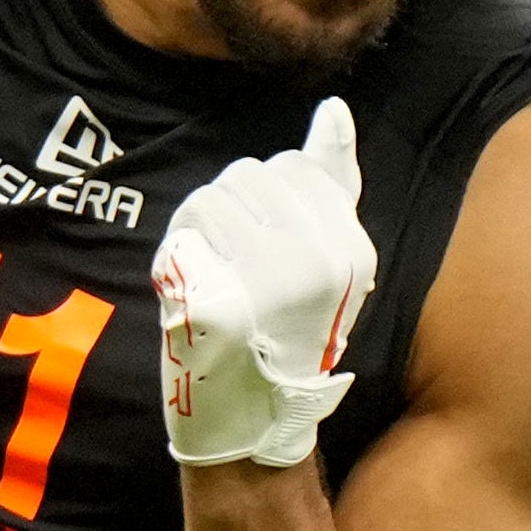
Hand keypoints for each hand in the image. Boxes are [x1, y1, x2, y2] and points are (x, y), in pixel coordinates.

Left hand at [152, 97, 373, 469]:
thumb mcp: (328, 263)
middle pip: (246, 176)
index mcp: (352, 250)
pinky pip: (183, 241)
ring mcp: (270, 287)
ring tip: (213, 275)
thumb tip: (332, 112)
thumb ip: (333, 185)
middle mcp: (319, 265)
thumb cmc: (285, 331)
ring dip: (197, 230)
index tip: (264, 248)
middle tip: (232, 264)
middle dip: (228, 210)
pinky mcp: (221, 307)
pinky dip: (178, 260)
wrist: (254, 418)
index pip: (290, 168)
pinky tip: (192, 292)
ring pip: (208, 199)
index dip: (263, 200)